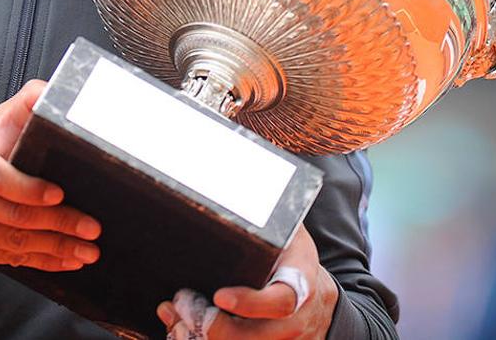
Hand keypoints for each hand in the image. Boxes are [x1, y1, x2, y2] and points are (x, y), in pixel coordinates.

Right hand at [0, 80, 101, 271]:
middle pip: (9, 215)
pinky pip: (4, 261)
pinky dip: (40, 262)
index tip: (59, 194)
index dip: (29, 189)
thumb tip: (55, 93)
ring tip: (87, 248)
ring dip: (54, 248)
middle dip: (57, 224)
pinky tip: (63, 259)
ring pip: (10, 243)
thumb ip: (28, 104)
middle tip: (90, 228)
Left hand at [157, 227, 337, 338]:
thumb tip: (233, 172)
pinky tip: (181, 330)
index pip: (281, 300)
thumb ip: (268, 214)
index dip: (250, 303)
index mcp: (301, 284)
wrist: (320, 303)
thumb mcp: (291, 234)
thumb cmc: (294, 260)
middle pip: (255, 336)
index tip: (220, 295)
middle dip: (216, 328)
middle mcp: (294, 320)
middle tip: (184, 307)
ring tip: (174, 317)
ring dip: (202, 337)